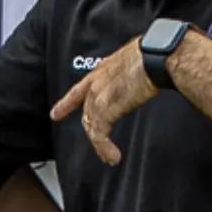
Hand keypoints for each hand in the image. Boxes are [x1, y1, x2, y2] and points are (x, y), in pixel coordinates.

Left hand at [51, 37, 154, 164]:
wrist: (155, 56)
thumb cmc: (154, 53)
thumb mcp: (135, 60)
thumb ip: (131, 72)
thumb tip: (143, 76)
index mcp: (103, 70)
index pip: (79, 90)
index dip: (66, 104)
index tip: (56, 113)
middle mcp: (96, 83)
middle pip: (87, 113)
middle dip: (92, 132)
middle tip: (100, 148)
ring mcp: (98, 96)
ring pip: (92, 126)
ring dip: (100, 146)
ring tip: (109, 157)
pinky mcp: (106, 110)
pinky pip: (100, 135)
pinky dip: (105, 148)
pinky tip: (113, 156)